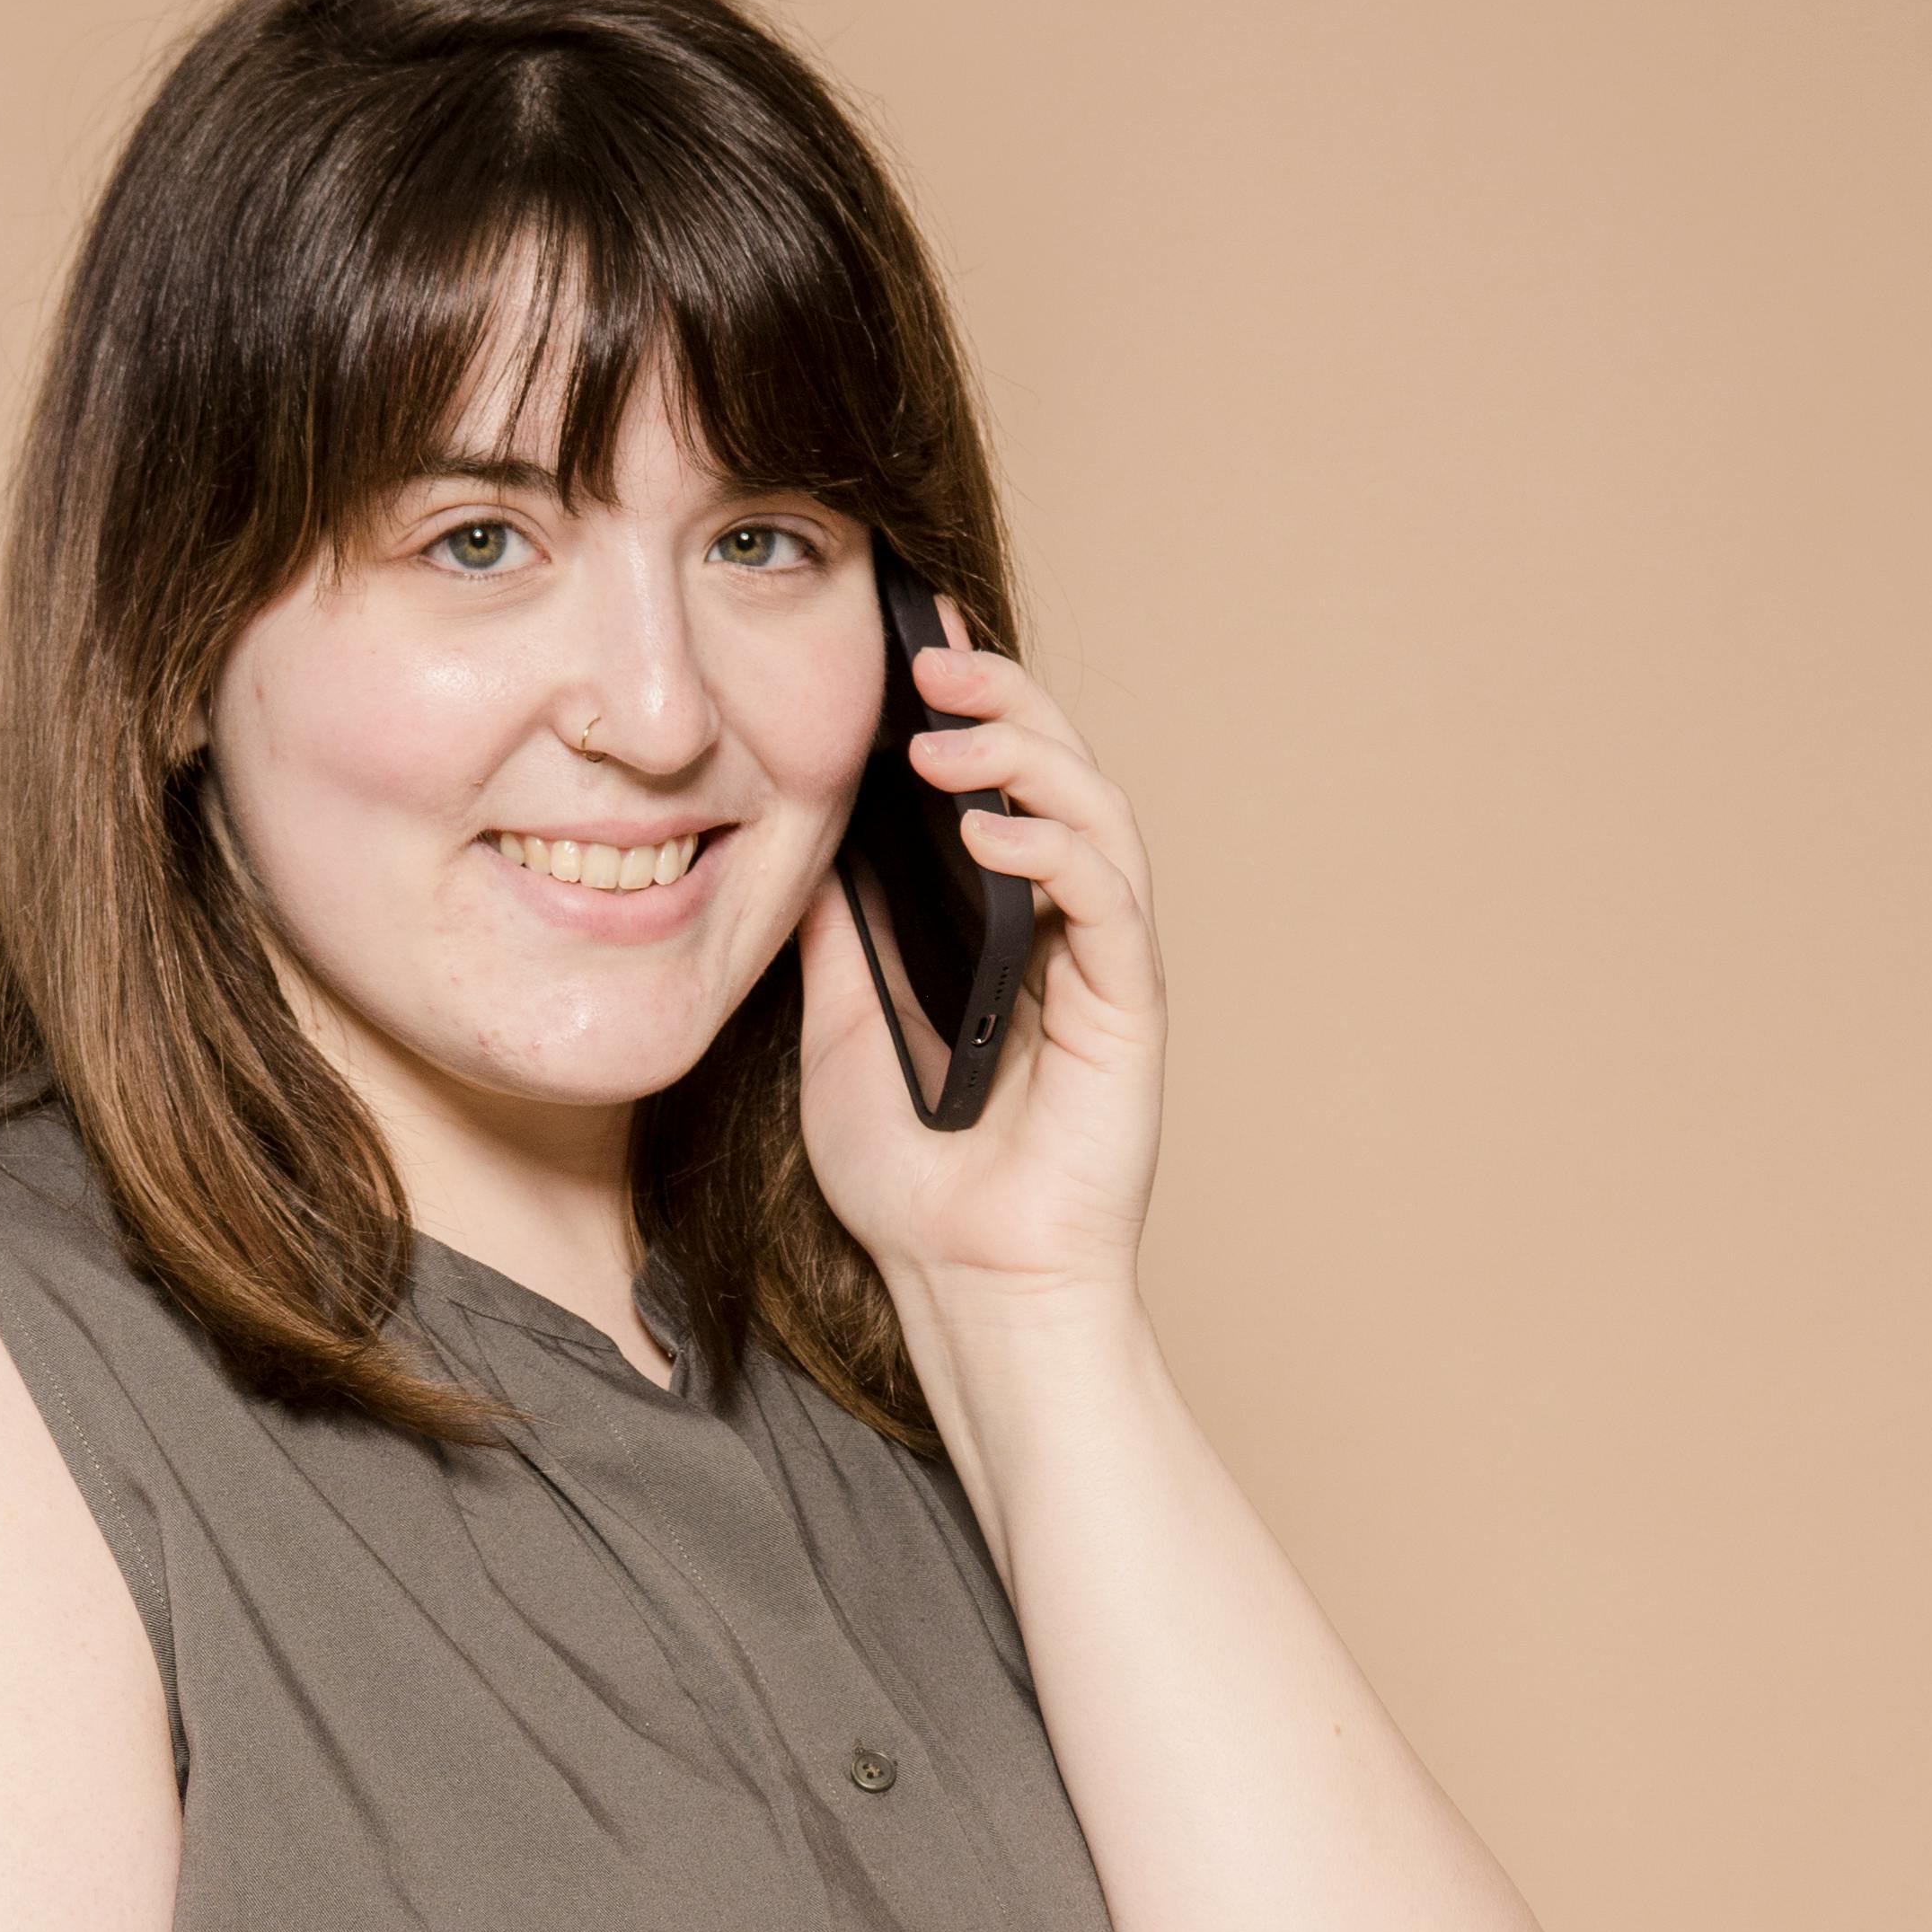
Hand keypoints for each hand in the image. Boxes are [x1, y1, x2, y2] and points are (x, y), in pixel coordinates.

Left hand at [793, 630, 1167, 1319]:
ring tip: (945, 736)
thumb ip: (837, 939)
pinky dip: (1055, 850)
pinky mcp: (1128, 1009)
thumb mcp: (836, 1031)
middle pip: (1058, 773)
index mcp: (1005, 926)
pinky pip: (1108, 901)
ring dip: (1026, 756)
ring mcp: (1103, 965)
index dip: (970, 707)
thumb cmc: (913, 1184)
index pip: (1002, 785)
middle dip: (1000, 698)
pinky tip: (990, 831)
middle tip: (930, 654)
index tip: (910, 646)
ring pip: (1094, 814)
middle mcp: (1064, 930)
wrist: (962, 1285)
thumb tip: (804, 843)